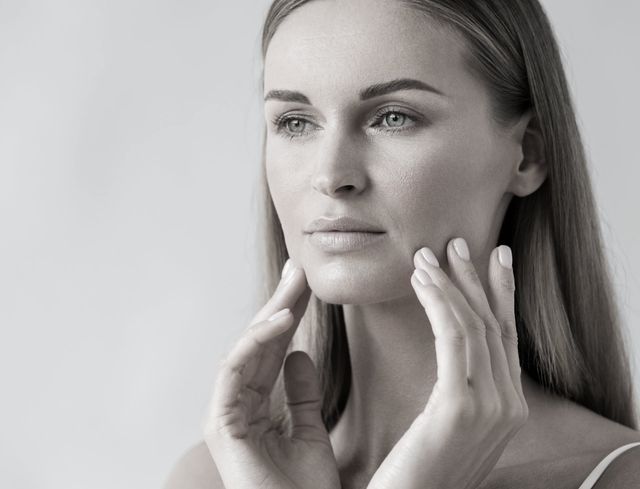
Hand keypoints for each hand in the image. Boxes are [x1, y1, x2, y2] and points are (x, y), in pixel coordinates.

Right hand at [203, 260, 340, 488]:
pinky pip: (234, 370)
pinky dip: (256, 341)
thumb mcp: (310, 429)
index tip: (307, 284)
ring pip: (245, 349)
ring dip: (271, 313)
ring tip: (296, 284)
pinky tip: (283, 318)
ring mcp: (226, 413)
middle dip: (281, 304)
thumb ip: (302, 393)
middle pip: (260, 344)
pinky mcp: (220, 423)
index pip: (273, 350)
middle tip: (300, 269)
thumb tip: (300, 354)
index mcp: (255, 405)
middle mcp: (237, 404)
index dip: (289, 315)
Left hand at [366, 238, 528, 488]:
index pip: (506, 339)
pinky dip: (439, 303)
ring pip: (474, 325)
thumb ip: (461, 395)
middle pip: (495, 325)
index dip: (499, 295)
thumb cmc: (417, 473)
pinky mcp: (461, 407)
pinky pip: (453, 338)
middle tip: (458, 243)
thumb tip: (455, 360)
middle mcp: (509, 406)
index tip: (493, 260)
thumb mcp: (448, 428)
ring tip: (427, 255)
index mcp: (508, 409)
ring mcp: (491, 408)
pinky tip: (422, 282)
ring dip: (450, 284)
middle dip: (477, 279)